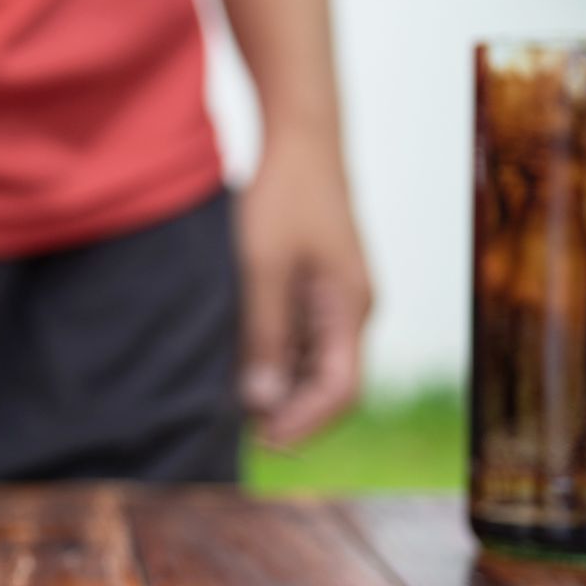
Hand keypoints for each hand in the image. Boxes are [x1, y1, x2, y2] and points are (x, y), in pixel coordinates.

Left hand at [235, 132, 372, 446]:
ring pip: (314, 363)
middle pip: (329, 384)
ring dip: (281, 388)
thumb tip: (262, 405)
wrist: (299, 140)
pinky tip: (240, 365)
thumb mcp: (263, 269)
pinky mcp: (318, 287)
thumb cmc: (282, 198)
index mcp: (350, 308)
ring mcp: (337, 300)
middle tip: (241, 435)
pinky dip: (276, 358)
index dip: (305, 423)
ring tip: (233, 406)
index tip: (265, 444)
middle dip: (290, 413)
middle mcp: (352, 311)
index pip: (341, 390)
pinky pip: (303, 337)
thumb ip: (265, 336)